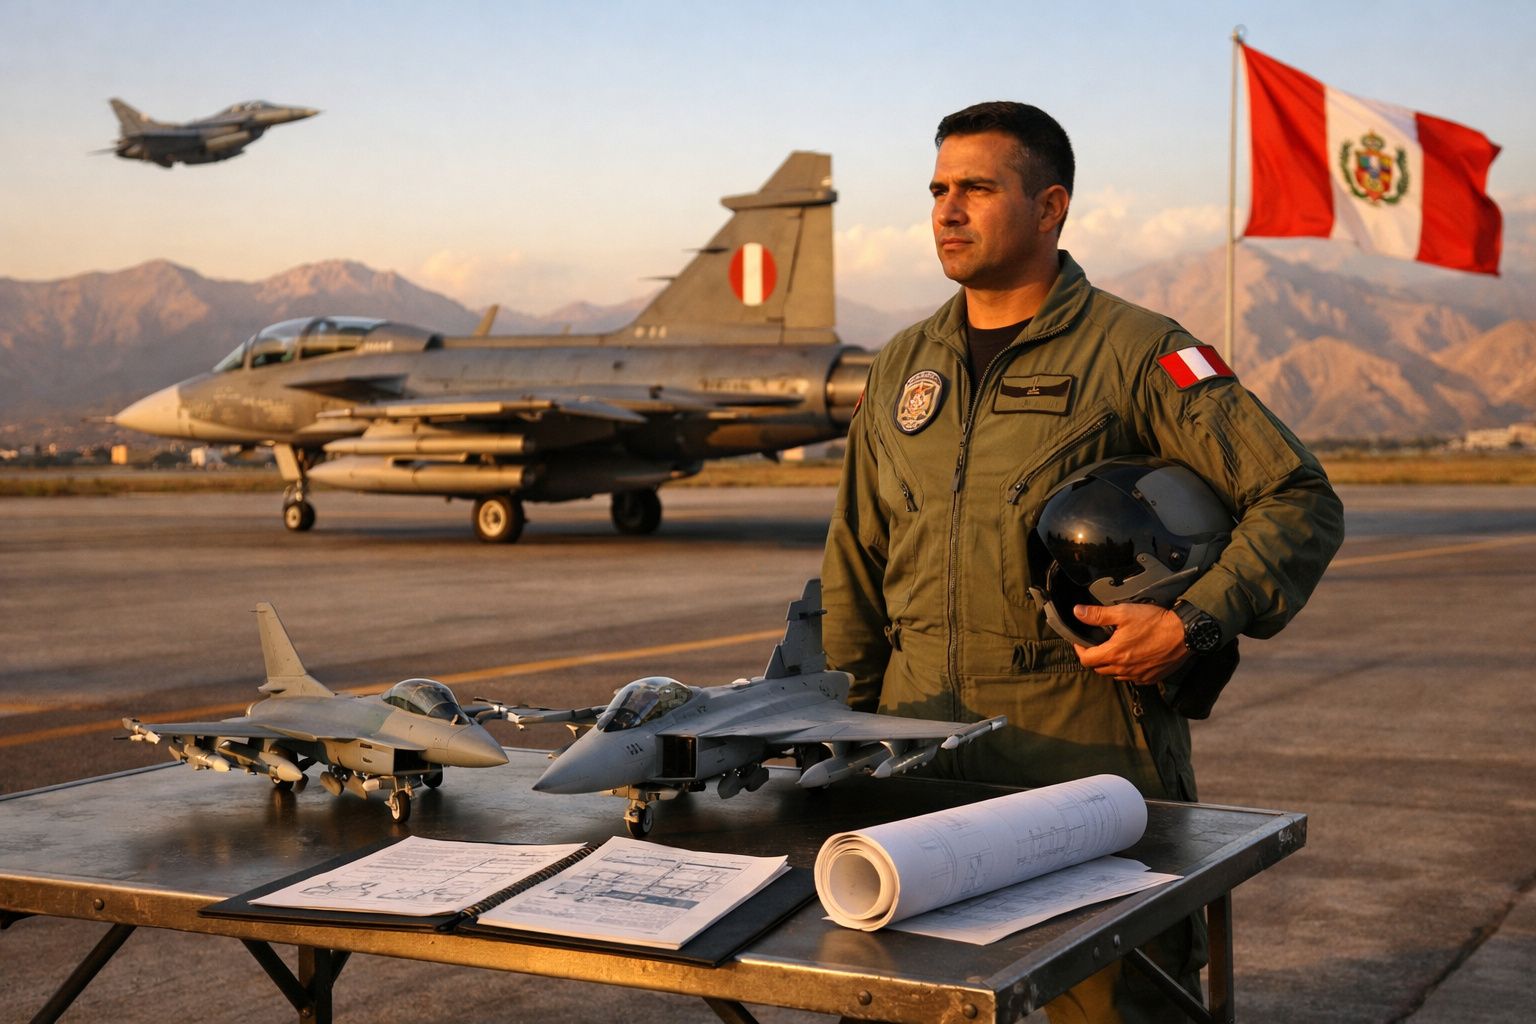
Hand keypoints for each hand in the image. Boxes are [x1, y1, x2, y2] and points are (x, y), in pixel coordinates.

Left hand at [1071, 604, 1190, 685]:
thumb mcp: (1123, 613)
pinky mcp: (1150, 678)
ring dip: (1111, 665)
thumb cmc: (1155, 622)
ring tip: (1115, 650)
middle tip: (1098, 644)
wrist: (1185, 633)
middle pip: (1099, 668)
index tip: (1081, 642)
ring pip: (1115, 675)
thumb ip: (1098, 614)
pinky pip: (1132, 678)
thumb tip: (1077, 612)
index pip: (1086, 659)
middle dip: (1095, 657)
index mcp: (1114, 653)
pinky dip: (1127, 671)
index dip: (1079, 650)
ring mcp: (1138, 676)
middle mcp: (1124, 669)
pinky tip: (1132, 658)